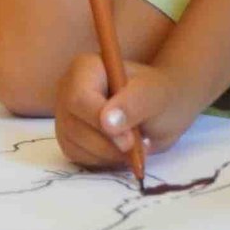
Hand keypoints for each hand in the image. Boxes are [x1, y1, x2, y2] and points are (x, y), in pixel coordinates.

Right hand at [53, 51, 199, 169]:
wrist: (163, 111)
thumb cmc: (160, 96)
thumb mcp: (156, 96)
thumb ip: (133, 104)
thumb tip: (106, 122)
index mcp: (86, 68)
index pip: (79, 99)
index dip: (100, 123)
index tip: (130, 140)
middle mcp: (68, 89)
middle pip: (73, 124)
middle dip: (107, 143)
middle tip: (138, 147)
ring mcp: (66, 113)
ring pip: (73, 143)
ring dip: (107, 154)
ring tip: (133, 146)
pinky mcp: (69, 136)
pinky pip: (76, 155)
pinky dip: (101, 161)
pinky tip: (119, 151)